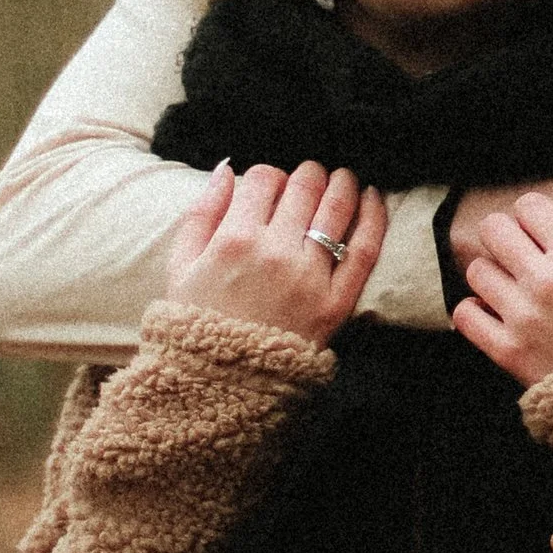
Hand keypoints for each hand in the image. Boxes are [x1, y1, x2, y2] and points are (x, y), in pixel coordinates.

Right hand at [161, 161, 384, 347]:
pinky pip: (363, 249)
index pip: (263, 179)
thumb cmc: (196, 324)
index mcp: (234, 240)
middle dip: (308, 174)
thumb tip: (226, 168)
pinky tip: (372, 197)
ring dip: (341, 184)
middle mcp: (274, 253)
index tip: (270, 187)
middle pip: (303, 186)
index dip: (268, 176)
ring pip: (335, 208)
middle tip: (310, 176)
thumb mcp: (180, 266)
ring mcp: (309, 277)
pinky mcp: (336, 302)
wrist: (220, 384)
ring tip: (343, 179)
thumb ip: (202, 212)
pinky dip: (372, 216)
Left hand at [453, 182, 552, 383]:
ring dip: (493, 275)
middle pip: (494, 230)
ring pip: (477, 270)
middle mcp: (546, 280)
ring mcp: (523, 316)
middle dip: (507, 237)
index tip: (544, 233)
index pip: (529, 205)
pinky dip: (475, 311)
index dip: (535, 216)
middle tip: (524, 256)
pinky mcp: (508, 351)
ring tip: (515, 289)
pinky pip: (466, 315)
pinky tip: (496, 313)